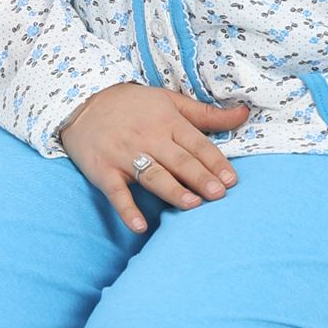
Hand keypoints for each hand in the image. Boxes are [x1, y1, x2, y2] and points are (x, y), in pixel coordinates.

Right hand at [59, 83, 251, 233]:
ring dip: (172, 191)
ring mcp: (124, 155)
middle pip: (178, 160)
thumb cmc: (133, 104)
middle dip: (199, 177)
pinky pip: (116, 193)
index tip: (231, 180)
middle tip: (219, 195)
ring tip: (192, 205)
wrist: (83, 101)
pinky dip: (127, 210)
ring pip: (153, 175)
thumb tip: (244, 113)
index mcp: (167, 121)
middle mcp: (148, 137)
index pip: (196, 143)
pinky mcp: (103, 170)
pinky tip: (139, 226)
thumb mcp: (170, 101)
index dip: (215, 161)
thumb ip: (207, 114)